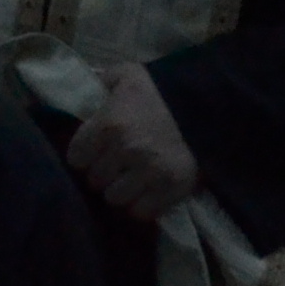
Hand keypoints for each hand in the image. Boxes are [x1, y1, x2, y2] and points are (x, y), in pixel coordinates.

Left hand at [65, 61, 203, 222]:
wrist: (208, 105)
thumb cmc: (162, 89)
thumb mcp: (129, 74)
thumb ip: (103, 80)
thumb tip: (89, 88)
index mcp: (109, 124)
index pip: (76, 157)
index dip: (84, 154)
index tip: (94, 151)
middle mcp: (125, 152)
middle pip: (95, 180)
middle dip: (103, 172)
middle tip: (115, 165)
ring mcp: (148, 174)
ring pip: (115, 199)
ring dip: (121, 190)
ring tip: (132, 179)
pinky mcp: (169, 190)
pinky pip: (141, 212)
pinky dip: (143, 204)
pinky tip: (148, 190)